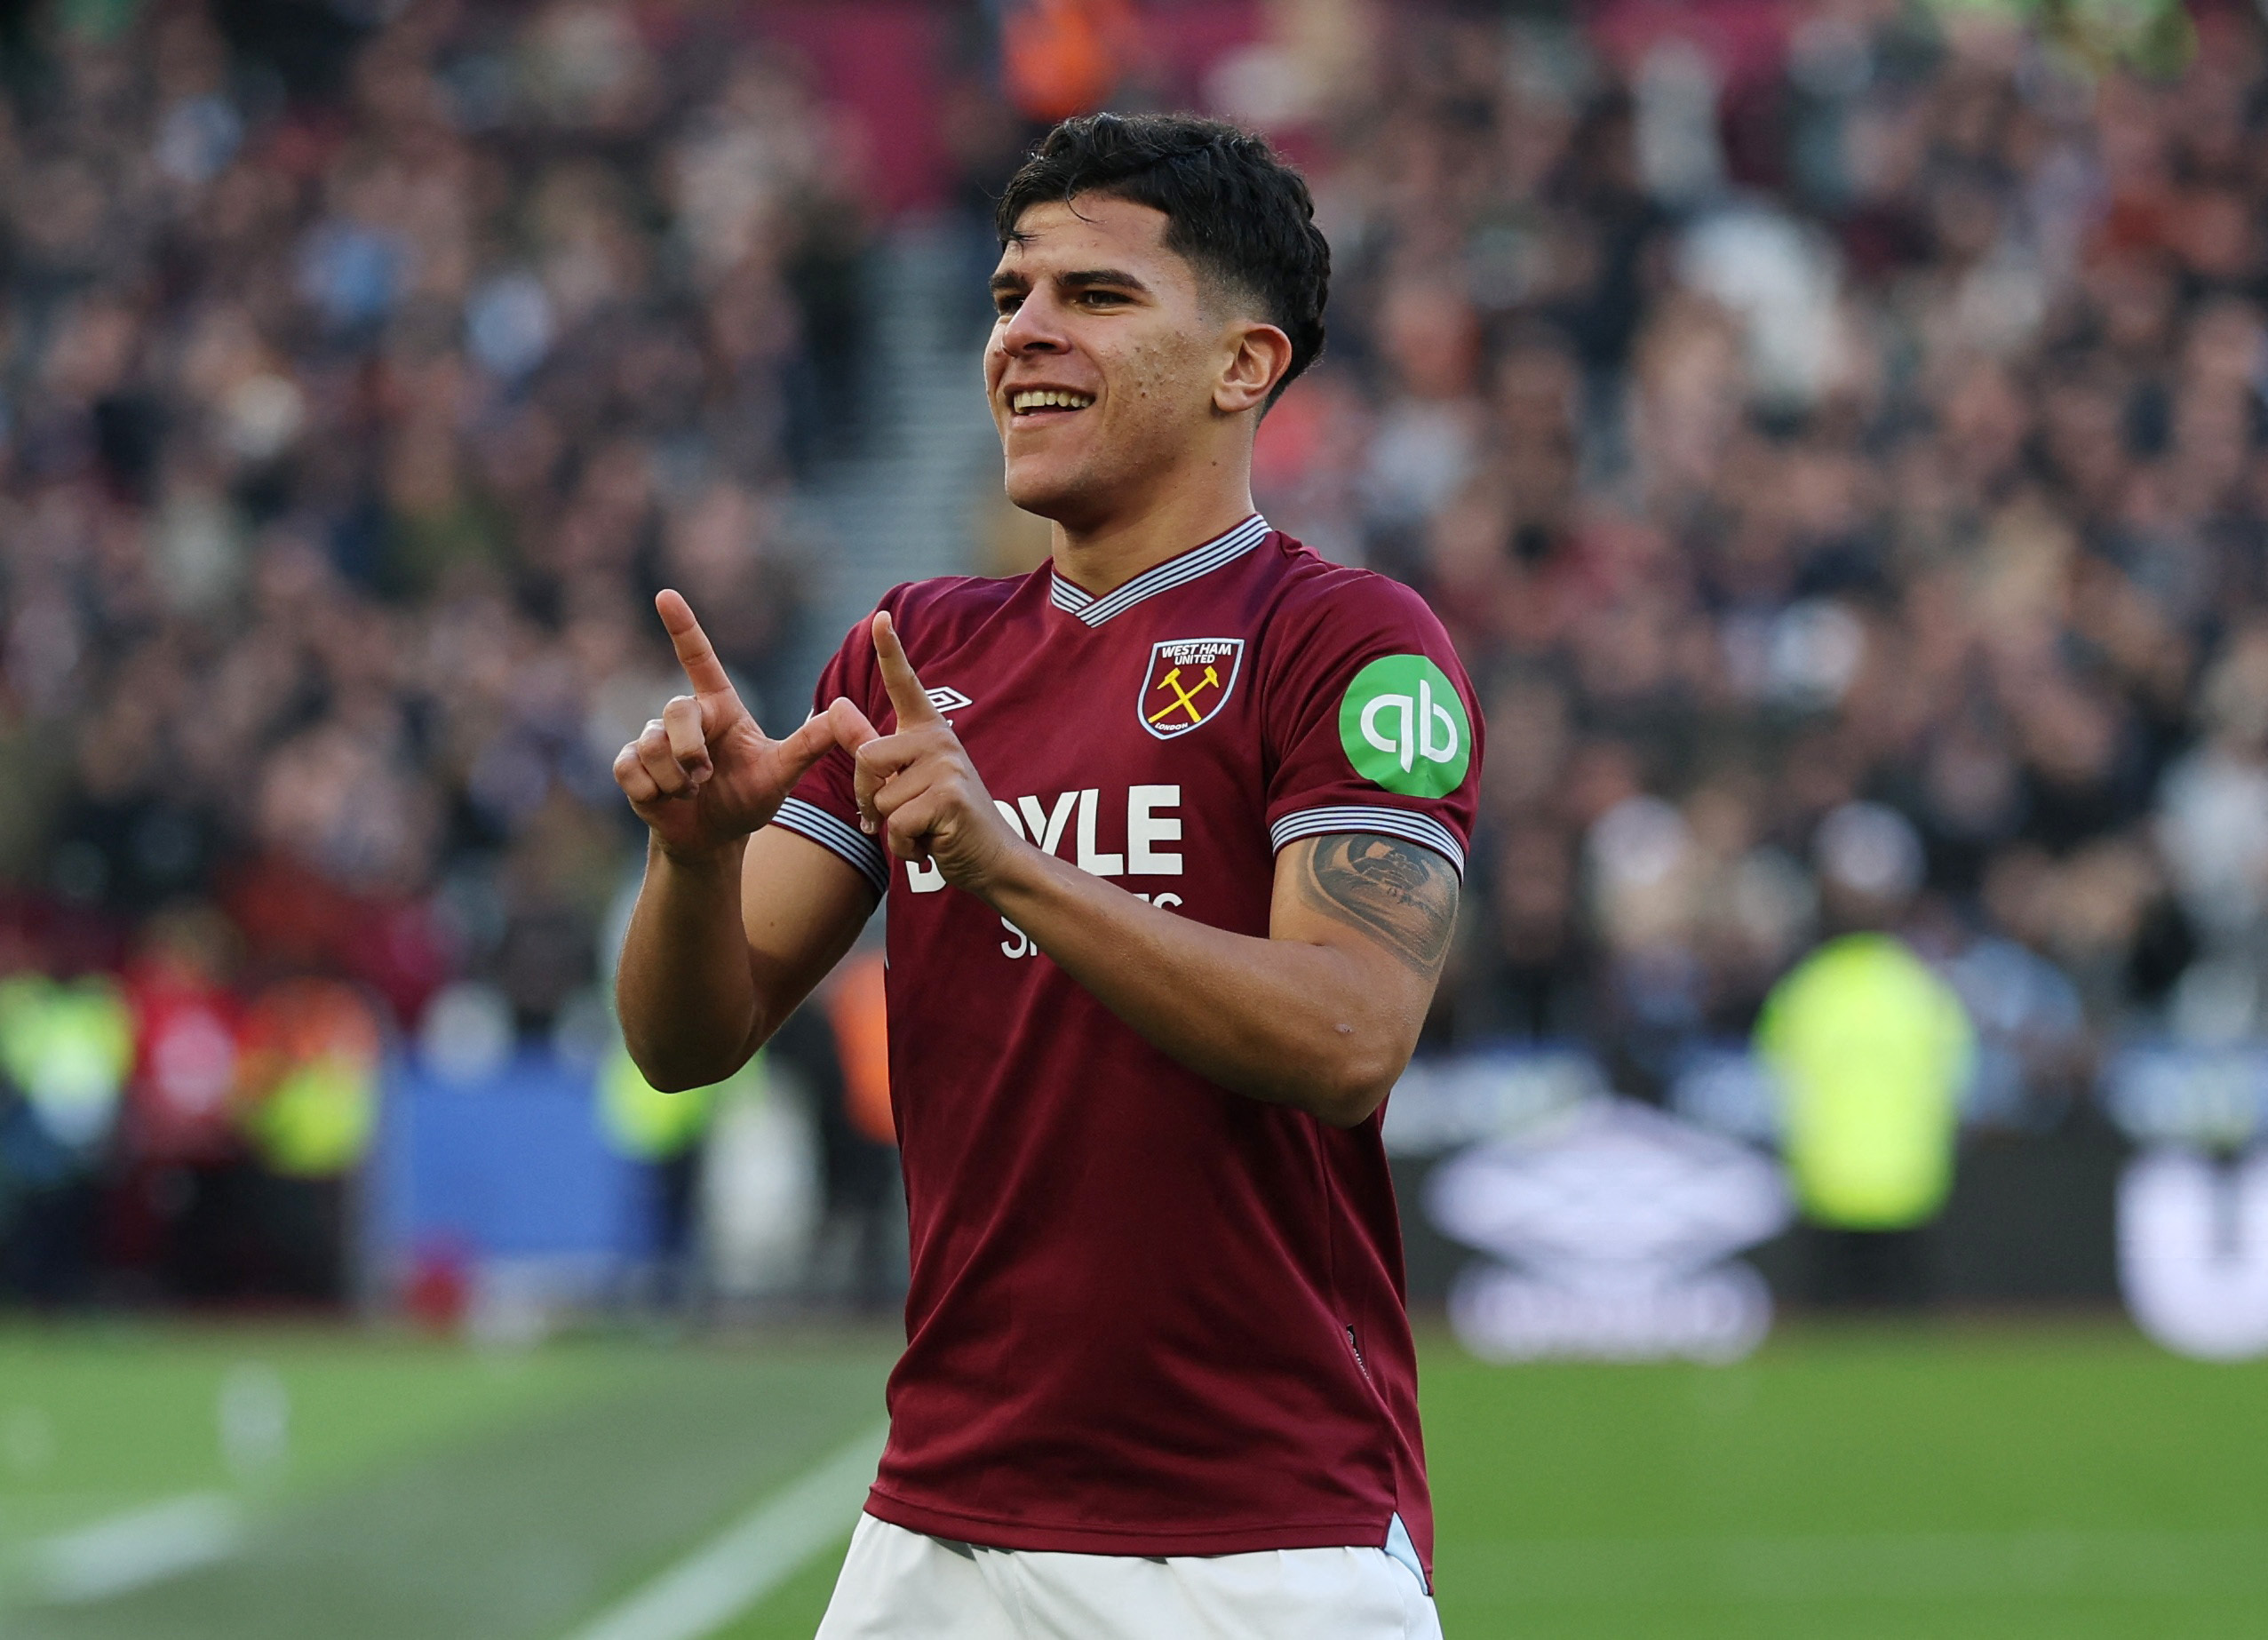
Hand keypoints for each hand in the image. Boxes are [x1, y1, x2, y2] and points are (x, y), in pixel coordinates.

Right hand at [614, 590, 862, 861]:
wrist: (714, 837)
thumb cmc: (749, 798)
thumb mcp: (783, 773)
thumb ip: (812, 743)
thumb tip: (848, 710)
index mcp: (719, 707)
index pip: (699, 659)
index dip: (683, 627)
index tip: (666, 594)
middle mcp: (684, 716)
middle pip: (675, 711)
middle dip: (690, 751)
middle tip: (705, 777)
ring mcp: (652, 739)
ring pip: (651, 746)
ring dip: (675, 780)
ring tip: (691, 792)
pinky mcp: (629, 766)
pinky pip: (631, 771)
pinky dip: (653, 793)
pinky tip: (666, 801)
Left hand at [847, 612, 1021, 892]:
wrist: (992, 861)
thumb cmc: (945, 823)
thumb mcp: (909, 783)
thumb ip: (876, 752)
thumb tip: (838, 707)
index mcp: (928, 732)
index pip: (905, 685)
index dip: (891, 651)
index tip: (881, 616)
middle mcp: (939, 739)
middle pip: (865, 758)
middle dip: (868, 798)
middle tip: (900, 816)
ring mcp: (947, 766)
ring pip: (879, 798)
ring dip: (891, 828)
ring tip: (924, 828)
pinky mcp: (948, 797)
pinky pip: (896, 823)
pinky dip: (905, 846)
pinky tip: (931, 845)